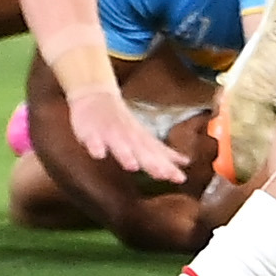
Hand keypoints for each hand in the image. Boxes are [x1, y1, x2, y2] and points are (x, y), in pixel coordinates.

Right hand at [66, 82, 183, 184]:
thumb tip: (185, 162)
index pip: (157, 155)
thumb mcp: (144, 136)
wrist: (96, 97)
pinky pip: (92, 140)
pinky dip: (95, 147)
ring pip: (118, 144)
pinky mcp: (90, 131)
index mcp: (141, 139)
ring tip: (132, 167)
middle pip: (141, 151)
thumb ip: (162, 152)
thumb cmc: (122, 122)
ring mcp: (109, 133)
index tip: (180, 178)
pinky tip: (98, 155)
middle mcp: (128, 136)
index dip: (168, 167)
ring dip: (125, 155)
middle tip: (163, 175)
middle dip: (151, 163)